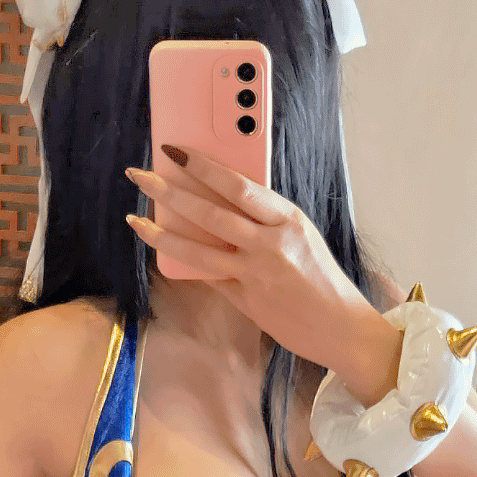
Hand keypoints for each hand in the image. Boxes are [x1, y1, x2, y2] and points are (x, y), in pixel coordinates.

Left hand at [125, 149, 400, 402]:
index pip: (237, 183)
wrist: (341, 326)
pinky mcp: (246, 300)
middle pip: (210, 211)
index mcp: (287, 217)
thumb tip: (220, 200)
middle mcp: (270, 242)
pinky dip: (184, 262)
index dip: (202, 164)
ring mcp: (255, 273)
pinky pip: (207, 276)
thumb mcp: (299, 236)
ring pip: (198, 248)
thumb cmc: (320, 278)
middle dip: (169, 190)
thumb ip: (264, 219)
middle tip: (140, 174)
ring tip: (135, 218)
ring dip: (161, 232)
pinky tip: (161, 249)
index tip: (174, 150)